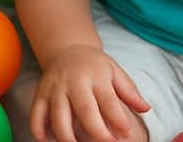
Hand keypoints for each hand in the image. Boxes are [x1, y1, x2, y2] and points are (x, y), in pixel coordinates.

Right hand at [31, 44, 149, 141]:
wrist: (68, 49)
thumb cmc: (95, 65)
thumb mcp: (114, 71)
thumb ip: (129, 90)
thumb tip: (146, 108)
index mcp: (96, 75)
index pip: (108, 100)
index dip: (118, 119)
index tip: (126, 134)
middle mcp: (74, 81)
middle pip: (85, 111)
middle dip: (97, 132)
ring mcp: (54, 89)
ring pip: (59, 118)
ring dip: (68, 138)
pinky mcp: (39, 95)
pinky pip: (36, 118)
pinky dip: (40, 134)